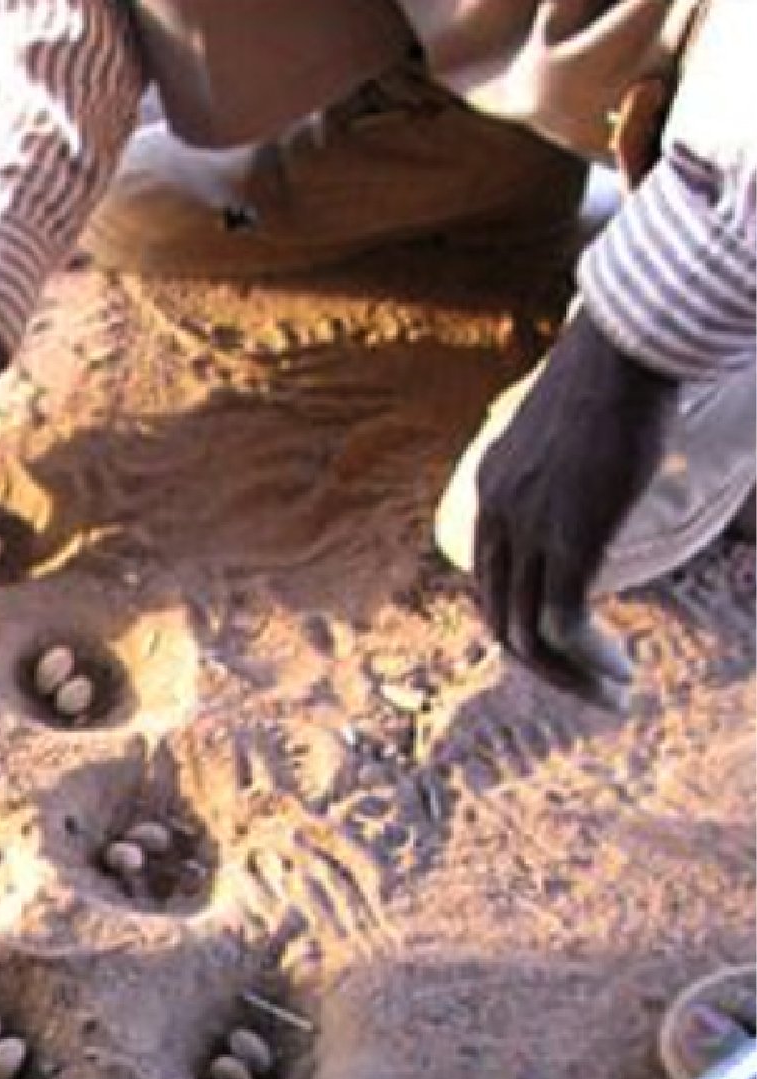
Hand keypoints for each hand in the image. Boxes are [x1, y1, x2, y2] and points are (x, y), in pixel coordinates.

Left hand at [473, 312, 677, 702]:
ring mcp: (530, 531)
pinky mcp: (570, 539)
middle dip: (546, 667)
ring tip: (614, 693)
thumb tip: (591, 481)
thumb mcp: (570, 430)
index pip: (490, 584)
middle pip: (501, 620)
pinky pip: (565, 622)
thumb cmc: (616, 374)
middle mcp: (497, 519)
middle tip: (594, 689)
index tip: (567, 648)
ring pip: (529, 634)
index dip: (523, 626)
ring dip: (572, 675)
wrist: (627, 345)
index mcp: (490, 494)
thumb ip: (563, 468)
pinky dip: (590, 658)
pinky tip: (622, 671)